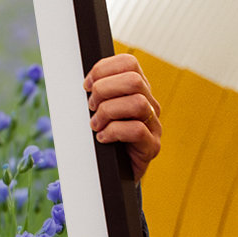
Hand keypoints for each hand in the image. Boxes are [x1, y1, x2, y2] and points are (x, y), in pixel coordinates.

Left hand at [83, 53, 161, 181]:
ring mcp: (154, 125)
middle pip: (134, 80)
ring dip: (108, 112)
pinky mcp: (152, 146)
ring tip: (95, 125)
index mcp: (137, 90)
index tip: (86, 85)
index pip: (128, 63)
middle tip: (91, 107)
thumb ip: (96, 93)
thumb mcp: (97, 110)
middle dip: (104, 90)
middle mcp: (149, 104)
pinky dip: (113, 132)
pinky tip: (103, 138)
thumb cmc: (103, 138)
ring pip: (137, 103)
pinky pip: (137, 130)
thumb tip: (84, 83)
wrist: (114, 173)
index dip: (103, 69)